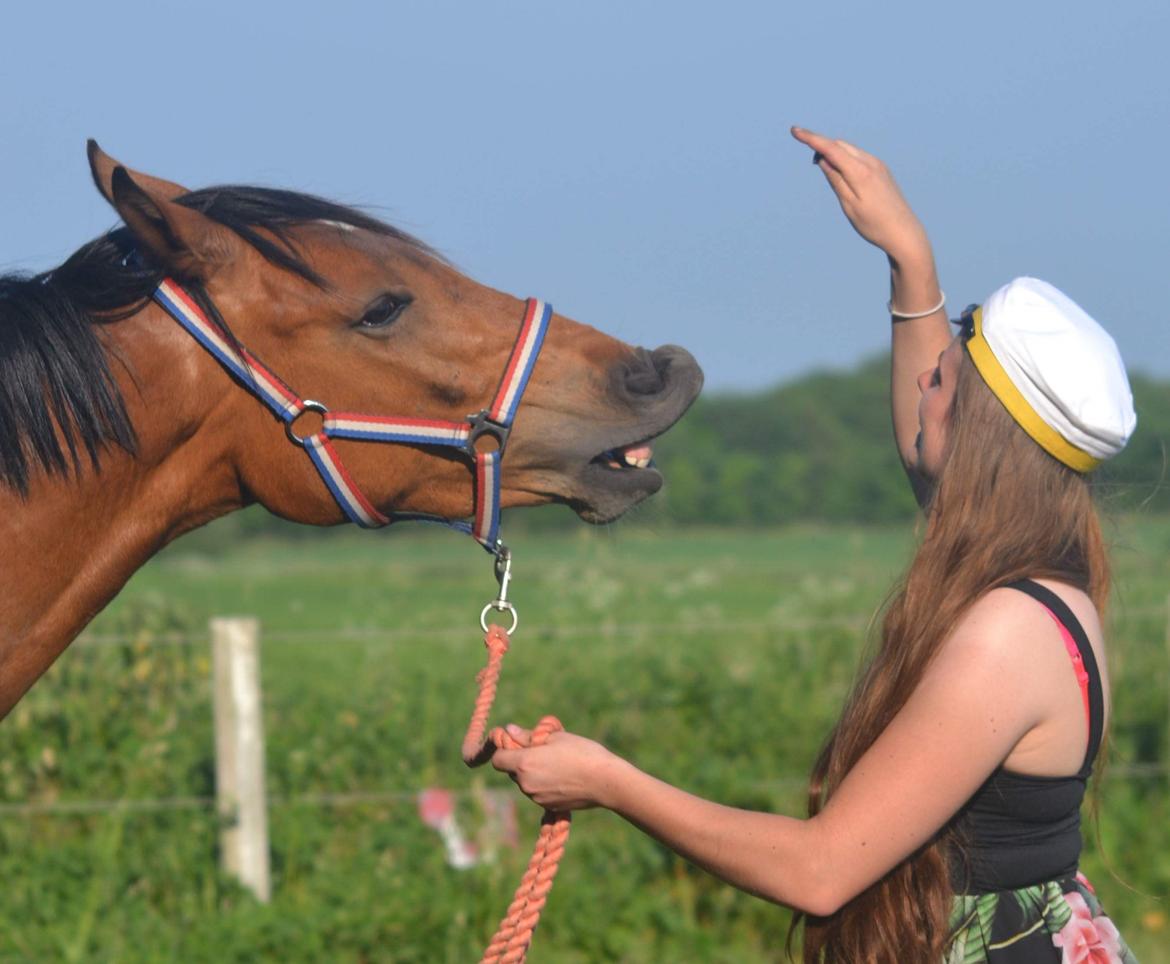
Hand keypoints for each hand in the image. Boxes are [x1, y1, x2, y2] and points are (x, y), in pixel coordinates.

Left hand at [491, 724, 620, 811]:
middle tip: (544, 750)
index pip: (498, 759)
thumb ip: (528, 736)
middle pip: (512, 771)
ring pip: (526, 782)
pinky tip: (565, 777)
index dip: (505, 749)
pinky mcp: (548, 806)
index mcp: (524, 764)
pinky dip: (545, 784)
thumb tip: (509, 730)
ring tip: (559, 763)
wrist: (606, 781)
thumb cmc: (581, 753)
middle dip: (522, 760)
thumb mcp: (555, 737)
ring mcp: (536, 798)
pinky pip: (538, 793)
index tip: (519, 743)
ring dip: (534, 772)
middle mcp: (526, 784)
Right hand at [791, 127, 931, 266]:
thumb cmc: (874, 224)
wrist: (904, 232)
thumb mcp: (849, 205)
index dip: (811, 138)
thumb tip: (823, 159)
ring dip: (834, 153)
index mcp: (860, 172)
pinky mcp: (882, 170)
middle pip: (840, 145)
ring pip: (849, 150)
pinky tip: (843, 172)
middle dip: (822, 146)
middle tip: (812, 163)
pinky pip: (858, 157)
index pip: (831, 148)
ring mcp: (878, 165)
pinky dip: (845, 158)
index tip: (795, 130)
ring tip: (826, 170)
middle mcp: (871, 163)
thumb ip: (836, 180)